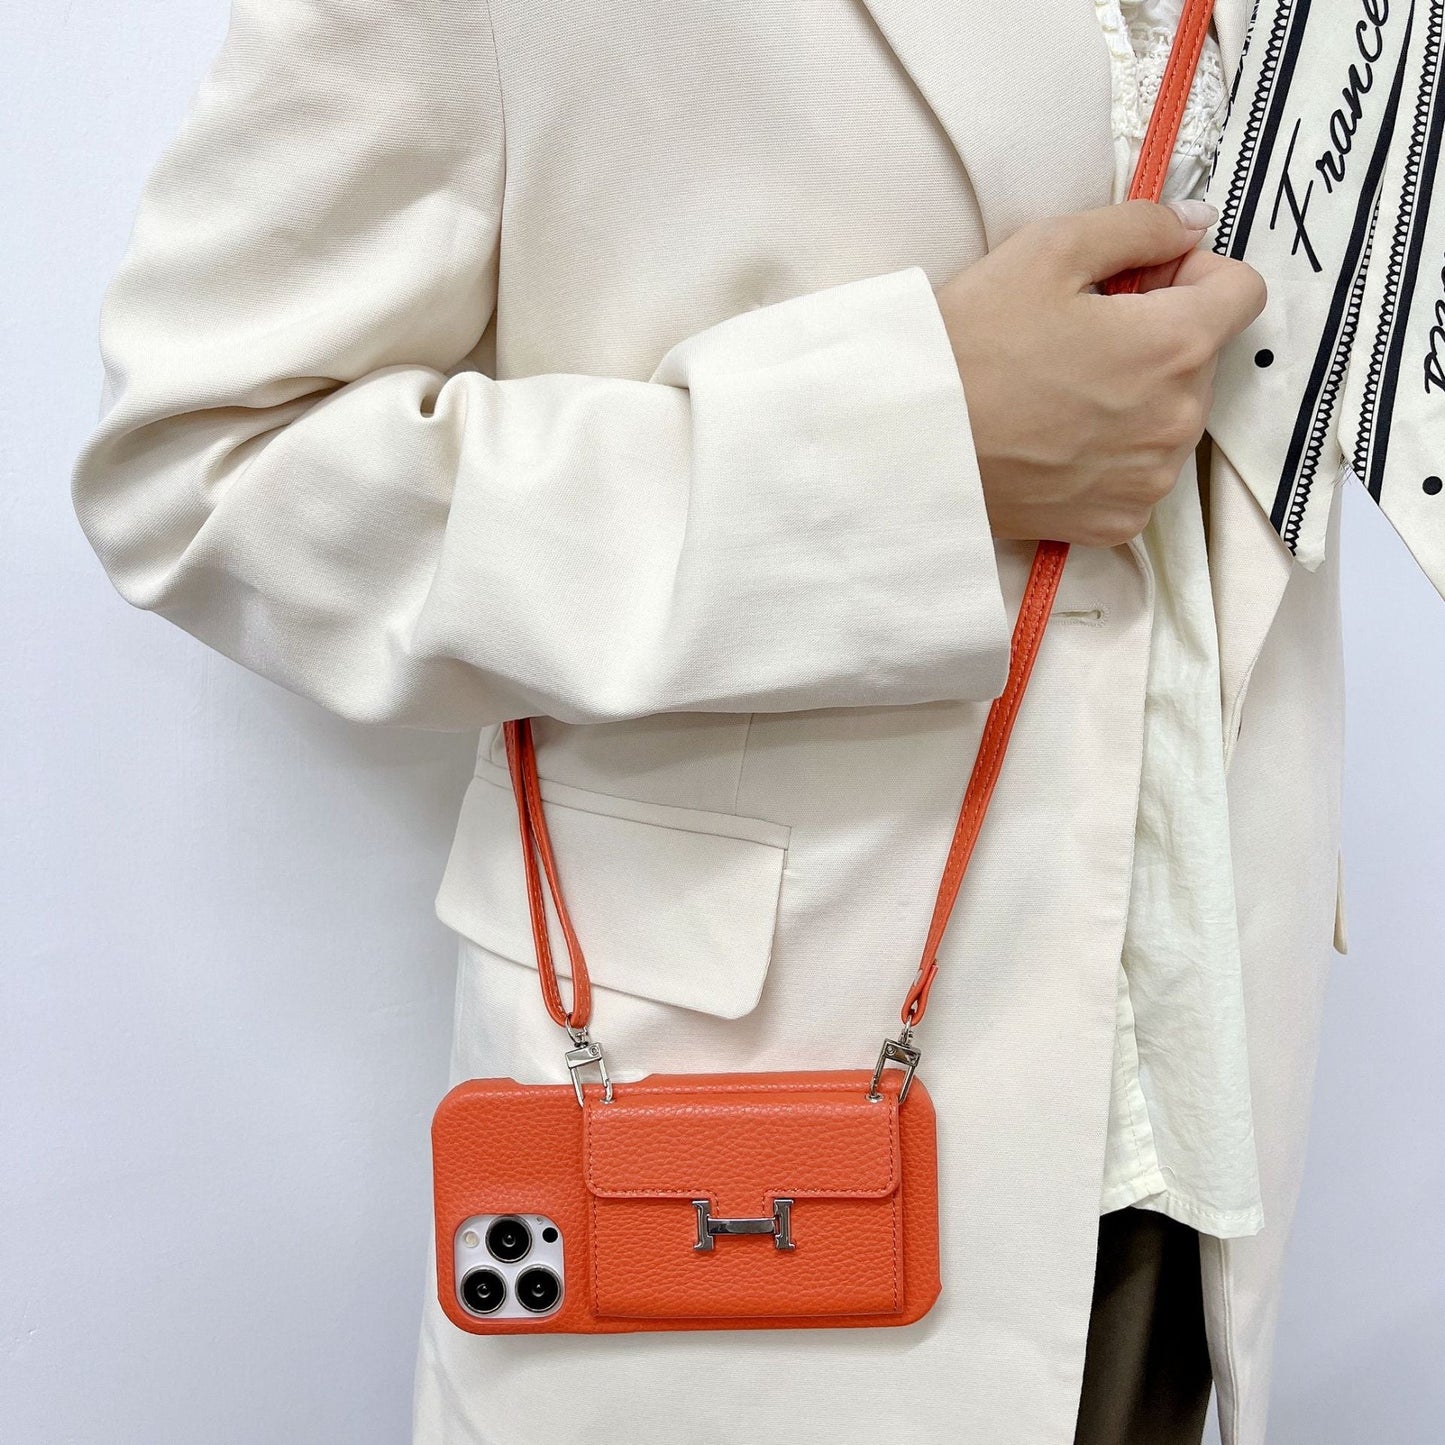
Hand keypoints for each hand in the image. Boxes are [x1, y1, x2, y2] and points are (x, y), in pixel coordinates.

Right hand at [934, 199, 1265, 546]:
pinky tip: (1060, 439)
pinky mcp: (1118, 521)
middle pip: (1204, 356)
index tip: (1138, 282)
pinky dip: (1114, 453)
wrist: (913, 442)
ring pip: (1173, 416)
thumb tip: (1193, 222)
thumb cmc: (971, 344)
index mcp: (1175, 344)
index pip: (1244, 292)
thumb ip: (1138, 225)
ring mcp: (1150, 479)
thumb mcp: (1047, 248)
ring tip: (1062, 392)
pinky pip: (1141, 472)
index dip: (1193, 273)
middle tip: (1080, 338)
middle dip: (1159, 337)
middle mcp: (1179, 420)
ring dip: (1138, 397)